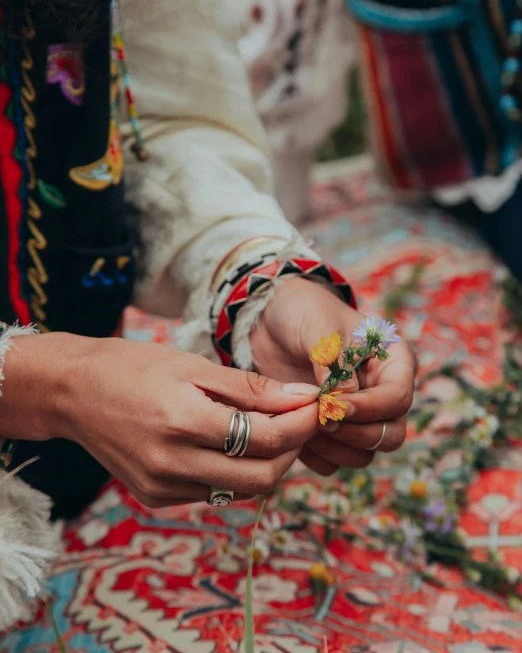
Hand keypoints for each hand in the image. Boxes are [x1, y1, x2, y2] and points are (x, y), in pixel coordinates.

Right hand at [2, 332, 319, 505]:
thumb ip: (249, 388)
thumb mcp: (192, 364)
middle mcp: (173, 464)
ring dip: (268, 463)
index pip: (266, 439)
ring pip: (241, 489)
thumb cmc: (132, 366)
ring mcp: (163, 487)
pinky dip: (236, 470)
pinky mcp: (157, 497)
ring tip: (270, 427)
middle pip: (263, 477)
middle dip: (292, 450)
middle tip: (300, 420)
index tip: (319, 406)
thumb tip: (301, 398)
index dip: (301, 425)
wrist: (72, 392)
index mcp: (183, 422)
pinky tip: (234, 442)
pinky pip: (214, 491)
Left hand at [251, 278, 416, 475]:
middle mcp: (382, 393)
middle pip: (390, 435)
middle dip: (355, 433)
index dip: (370, 408)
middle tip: (318, 419)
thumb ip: (334, 363)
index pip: (398, 398)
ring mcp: (359, 416)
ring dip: (334, 447)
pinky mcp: (332, 433)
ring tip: (302, 424)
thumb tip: (345, 401)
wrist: (271, 320)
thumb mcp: (319, 326)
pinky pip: (333, 462)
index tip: (333, 405)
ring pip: (364, 455)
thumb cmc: (304, 312)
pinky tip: (293, 431)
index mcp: (393, 362)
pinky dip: (315, 455)